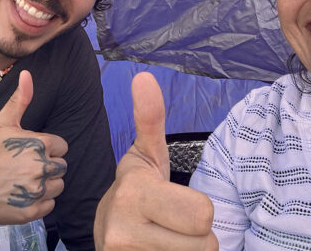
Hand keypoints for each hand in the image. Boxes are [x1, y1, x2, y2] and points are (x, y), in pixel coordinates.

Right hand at [0, 70, 67, 223]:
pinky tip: (23, 194)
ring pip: (58, 186)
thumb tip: (27, 74)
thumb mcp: (1, 123)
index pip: (61, 147)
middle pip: (61, 167)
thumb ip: (20, 99)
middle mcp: (40, 168)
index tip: (30, 152)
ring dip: (46, 184)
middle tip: (25, 167)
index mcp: (38, 145)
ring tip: (25, 181)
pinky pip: (50, 205)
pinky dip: (40, 202)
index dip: (47, 149)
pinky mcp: (31, 211)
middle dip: (48, 166)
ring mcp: (36, 191)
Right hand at [94, 72, 217, 249]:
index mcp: (134, 193)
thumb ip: (150, 119)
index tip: (176, 204)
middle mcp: (123, 231)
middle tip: (175, 226)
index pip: (204, 215)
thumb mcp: (145, 156)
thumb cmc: (136, 192)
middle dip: (198, 237)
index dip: (200, 212)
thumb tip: (144, 76)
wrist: (106, 235)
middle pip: (205, 244)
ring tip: (165, 240)